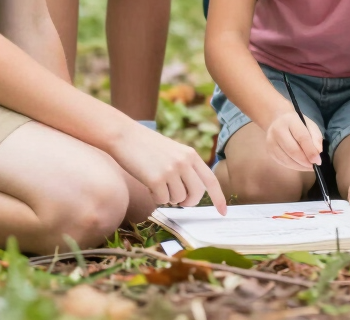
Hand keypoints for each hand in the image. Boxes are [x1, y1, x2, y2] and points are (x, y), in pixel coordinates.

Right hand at [110, 123, 225, 213]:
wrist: (125, 136)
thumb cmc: (147, 146)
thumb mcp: (173, 151)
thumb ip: (186, 168)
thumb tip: (192, 194)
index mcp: (191, 154)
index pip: (210, 179)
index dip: (218, 197)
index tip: (223, 212)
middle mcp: (184, 162)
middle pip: (197, 194)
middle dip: (189, 202)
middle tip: (179, 199)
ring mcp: (171, 170)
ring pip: (178, 199)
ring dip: (169, 197)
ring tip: (158, 183)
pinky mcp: (156, 178)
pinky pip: (162, 200)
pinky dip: (156, 197)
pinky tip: (149, 184)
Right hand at [265, 109, 323, 170]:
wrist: (276, 119)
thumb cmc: (296, 122)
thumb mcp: (309, 124)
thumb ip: (316, 137)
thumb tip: (318, 153)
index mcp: (290, 120)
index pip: (302, 137)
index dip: (311, 151)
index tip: (318, 161)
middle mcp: (278, 130)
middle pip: (293, 151)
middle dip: (305, 161)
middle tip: (314, 166)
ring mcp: (271, 142)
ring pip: (287, 160)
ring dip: (300, 166)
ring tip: (309, 167)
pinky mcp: (269, 151)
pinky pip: (283, 163)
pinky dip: (294, 167)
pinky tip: (301, 166)